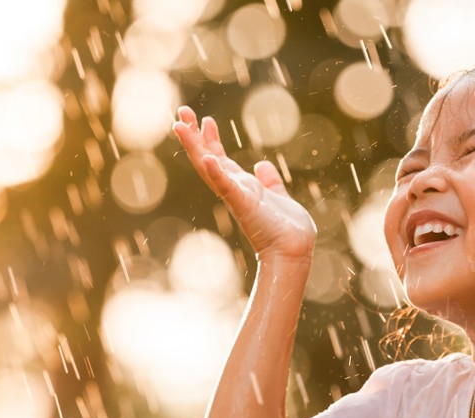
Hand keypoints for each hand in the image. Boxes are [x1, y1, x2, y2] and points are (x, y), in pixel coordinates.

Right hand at [173, 106, 316, 261]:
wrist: (294, 250)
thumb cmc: (287, 229)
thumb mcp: (278, 196)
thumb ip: (270, 181)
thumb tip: (263, 165)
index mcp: (241, 187)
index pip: (220, 158)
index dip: (210, 139)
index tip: (205, 119)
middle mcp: (234, 190)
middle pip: (207, 158)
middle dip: (194, 136)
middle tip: (181, 111)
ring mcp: (236, 196)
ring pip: (209, 168)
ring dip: (194, 146)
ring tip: (180, 126)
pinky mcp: (243, 204)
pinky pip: (226, 187)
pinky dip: (216, 173)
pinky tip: (207, 158)